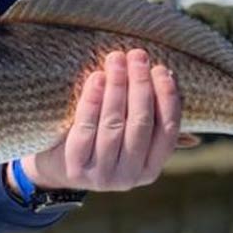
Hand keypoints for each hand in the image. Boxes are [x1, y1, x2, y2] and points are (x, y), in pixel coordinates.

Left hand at [19, 49, 181, 191]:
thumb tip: (177, 88)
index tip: (161, 69)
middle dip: (141, 85)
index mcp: (150, 169)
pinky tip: (97, 78)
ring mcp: (102, 175)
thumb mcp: (128, 138)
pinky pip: (85, 129)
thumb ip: (151, 122)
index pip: (167, 129)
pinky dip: (92, 100)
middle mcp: (129, 177)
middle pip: (141, 123)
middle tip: (137, 55)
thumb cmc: (99, 141)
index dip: (167, 97)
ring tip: (116, 59)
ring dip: (117, 87)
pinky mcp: (75, 168)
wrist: (55, 167)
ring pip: (114, 124)